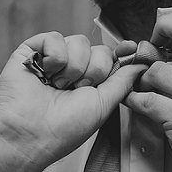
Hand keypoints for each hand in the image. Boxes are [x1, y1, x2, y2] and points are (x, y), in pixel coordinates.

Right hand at [0, 32, 146, 171]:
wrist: (30, 133)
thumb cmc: (64, 128)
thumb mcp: (104, 105)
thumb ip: (123, 81)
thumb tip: (141, 63)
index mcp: (89, 84)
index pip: (111, 59)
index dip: (122, 54)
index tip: (131, 50)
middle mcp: (72, 70)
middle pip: (99, 49)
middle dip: (93, 72)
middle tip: (76, 90)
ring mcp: (52, 59)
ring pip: (79, 42)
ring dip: (72, 68)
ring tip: (56, 87)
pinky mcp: (32, 50)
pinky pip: (55, 37)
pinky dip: (54, 58)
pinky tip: (44, 75)